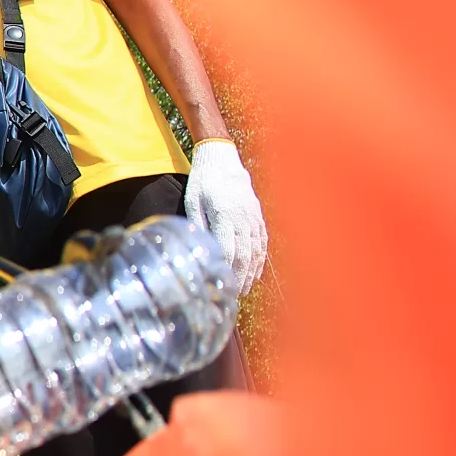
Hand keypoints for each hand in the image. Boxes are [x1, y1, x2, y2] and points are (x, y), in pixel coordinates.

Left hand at [184, 140, 267, 294]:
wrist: (223, 160)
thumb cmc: (203, 182)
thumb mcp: (193, 202)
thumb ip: (198, 225)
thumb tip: (199, 250)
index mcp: (225, 215)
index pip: (229, 250)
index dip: (227, 271)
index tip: (222, 286)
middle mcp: (244, 218)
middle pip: (245, 255)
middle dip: (240, 278)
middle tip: (234, 296)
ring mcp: (254, 218)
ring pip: (256, 251)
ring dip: (251, 272)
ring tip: (244, 290)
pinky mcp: (259, 217)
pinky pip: (263, 242)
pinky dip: (260, 259)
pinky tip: (256, 272)